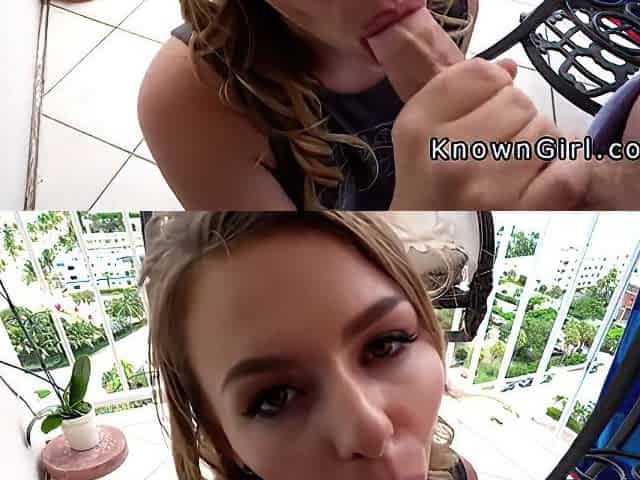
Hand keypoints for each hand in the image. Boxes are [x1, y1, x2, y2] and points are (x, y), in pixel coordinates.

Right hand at [367, 8, 589, 209]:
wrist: (427, 256)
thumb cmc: (427, 195)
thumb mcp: (421, 139)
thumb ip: (458, 94)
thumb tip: (507, 69)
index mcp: (418, 129)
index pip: (481, 74)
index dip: (487, 92)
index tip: (476, 119)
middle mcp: (448, 156)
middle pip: (516, 100)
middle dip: (511, 122)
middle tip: (491, 156)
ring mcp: (488, 186)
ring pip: (544, 132)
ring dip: (535, 149)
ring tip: (509, 175)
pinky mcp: (525, 212)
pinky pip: (568, 167)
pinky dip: (564, 171)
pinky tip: (540, 183)